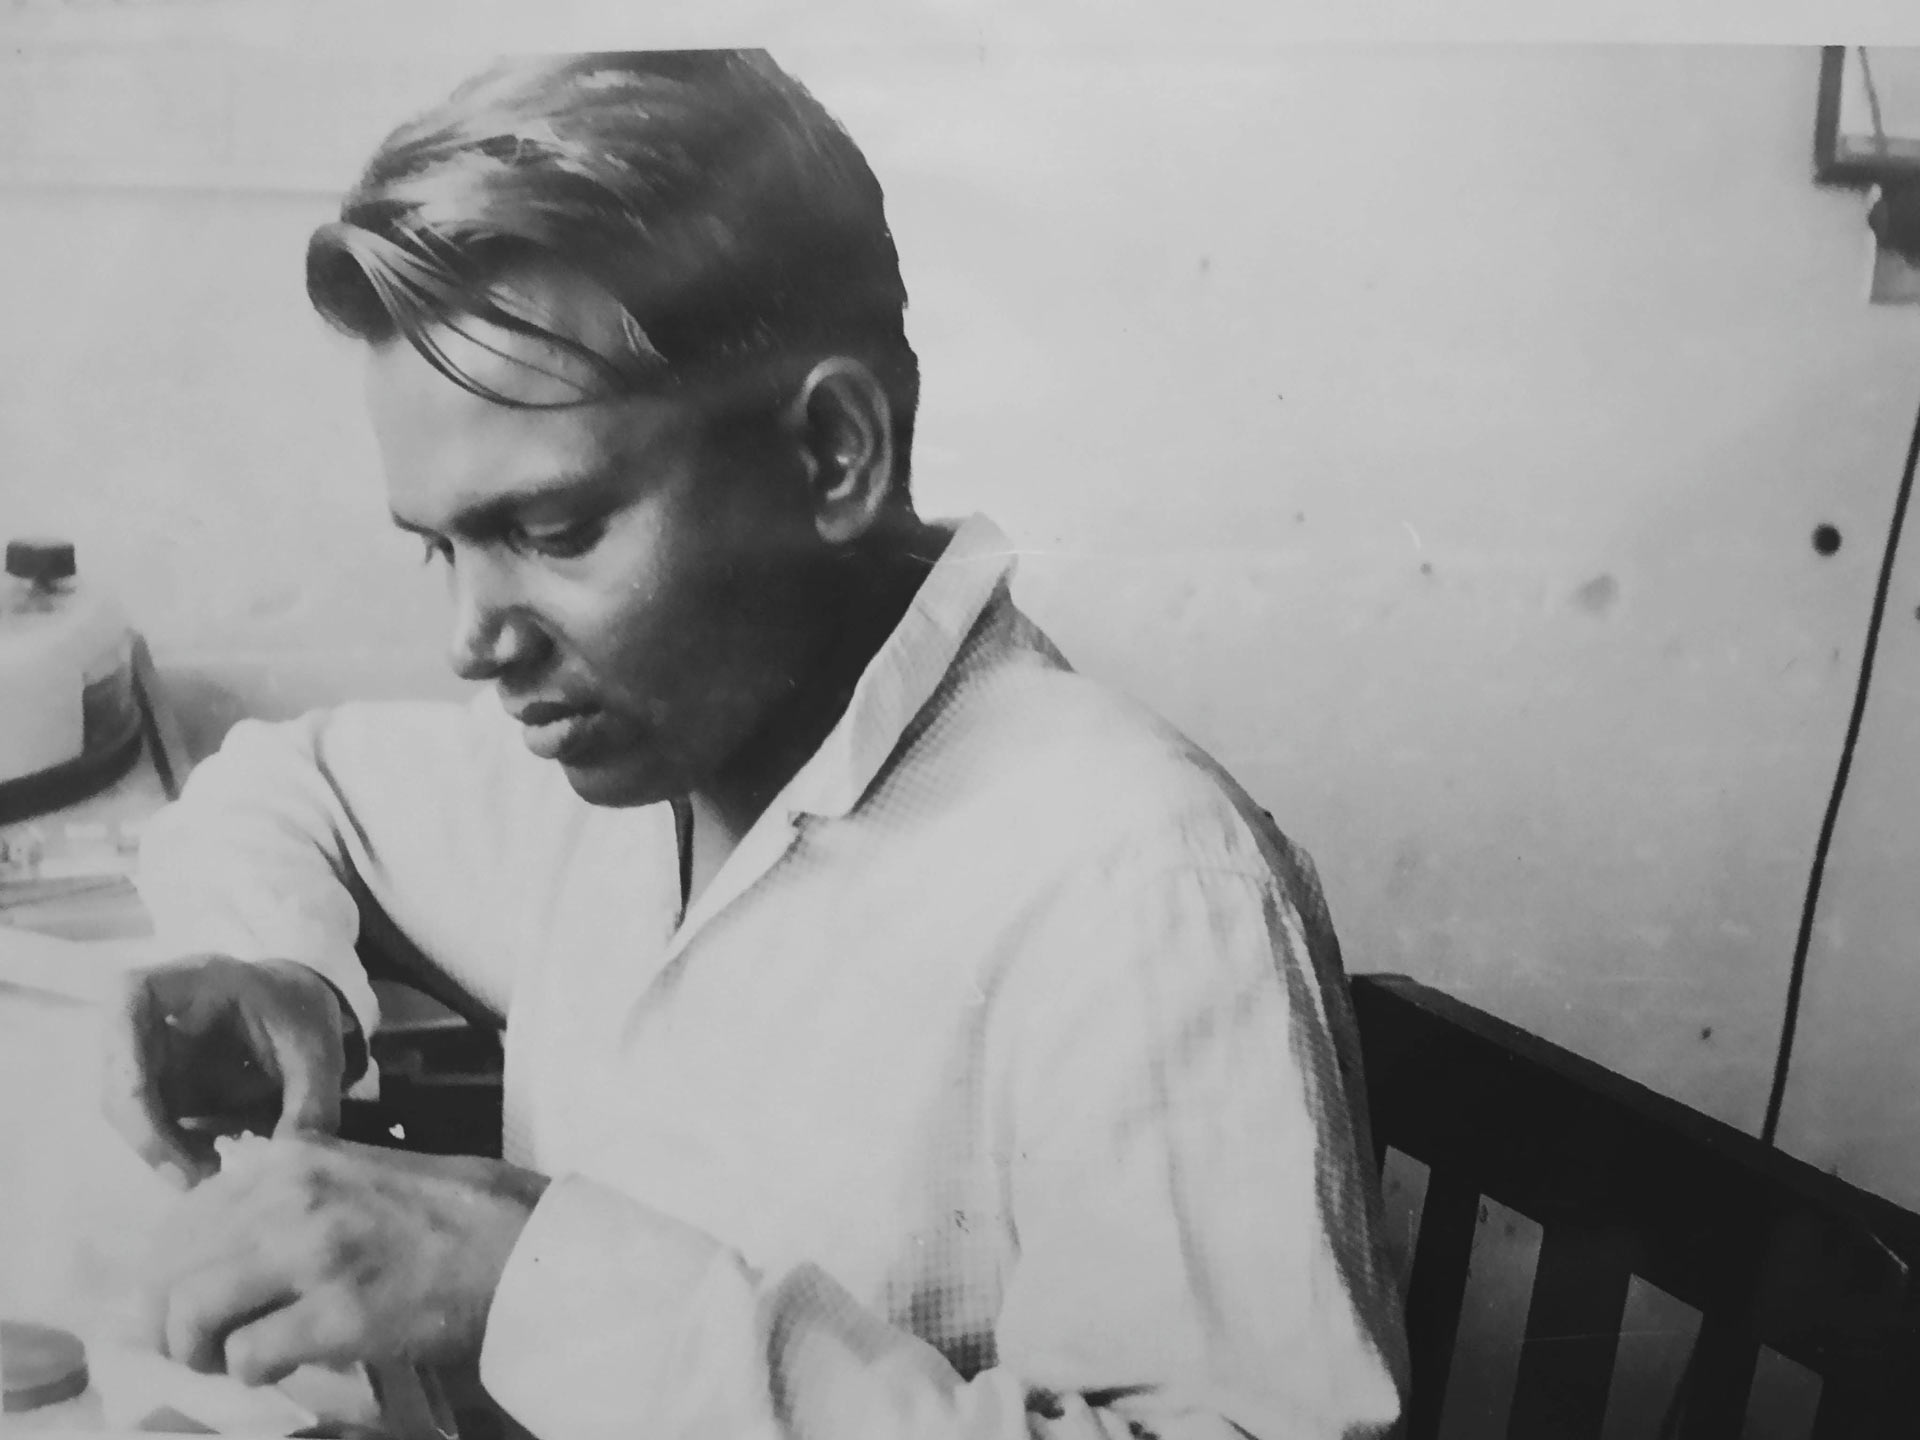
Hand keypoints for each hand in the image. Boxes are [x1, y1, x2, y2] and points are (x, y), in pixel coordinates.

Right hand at [102, 956, 351, 1184]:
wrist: (299, 1010)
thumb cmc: (302, 1013)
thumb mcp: (319, 1050)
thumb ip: (312, 1101)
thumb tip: (290, 1161)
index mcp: (197, 982)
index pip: (133, 996)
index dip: (124, 1047)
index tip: (140, 1096)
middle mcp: (159, 1015)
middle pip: (120, 1070)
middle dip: (148, 1130)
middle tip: (193, 1175)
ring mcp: (152, 1052)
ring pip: (129, 1107)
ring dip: (160, 1148)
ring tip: (210, 1175)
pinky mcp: (158, 1084)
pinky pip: (150, 1123)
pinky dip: (174, 1150)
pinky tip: (210, 1164)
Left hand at [143, 1136, 548, 1383]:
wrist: (532, 1248)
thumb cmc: (462, 1212)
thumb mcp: (368, 1168)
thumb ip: (300, 1185)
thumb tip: (228, 1226)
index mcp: (297, 1158)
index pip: (185, 1216)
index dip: (171, 1271)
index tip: (186, 1301)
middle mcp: (294, 1196)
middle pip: (174, 1268)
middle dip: (172, 1319)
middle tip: (202, 1345)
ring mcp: (316, 1254)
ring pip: (192, 1315)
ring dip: (202, 1351)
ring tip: (233, 1360)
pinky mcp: (340, 1314)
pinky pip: (250, 1356)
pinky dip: (254, 1374)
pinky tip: (285, 1367)